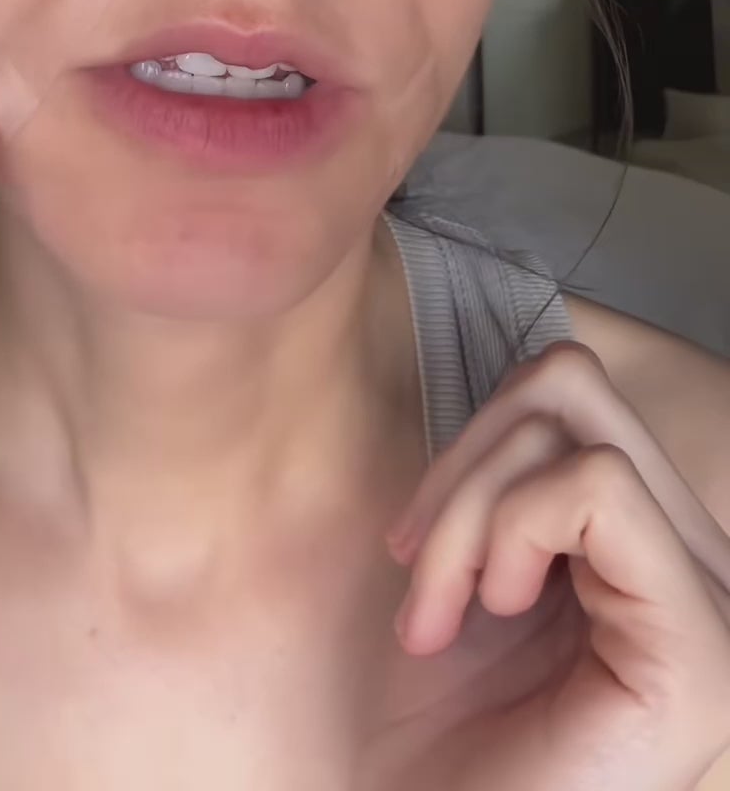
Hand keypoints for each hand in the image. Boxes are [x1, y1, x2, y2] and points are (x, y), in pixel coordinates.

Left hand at [383, 339, 729, 790]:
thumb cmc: (433, 739)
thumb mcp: (465, 572)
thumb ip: (509, 478)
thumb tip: (518, 371)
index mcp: (647, 550)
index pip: (573, 395)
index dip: (469, 443)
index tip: (411, 550)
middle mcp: (699, 567)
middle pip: (574, 387)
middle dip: (465, 461)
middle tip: (421, 576)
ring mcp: (713, 604)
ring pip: (578, 426)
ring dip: (470, 507)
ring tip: (444, 612)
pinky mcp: (703, 642)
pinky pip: (598, 488)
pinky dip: (510, 528)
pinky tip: (489, 614)